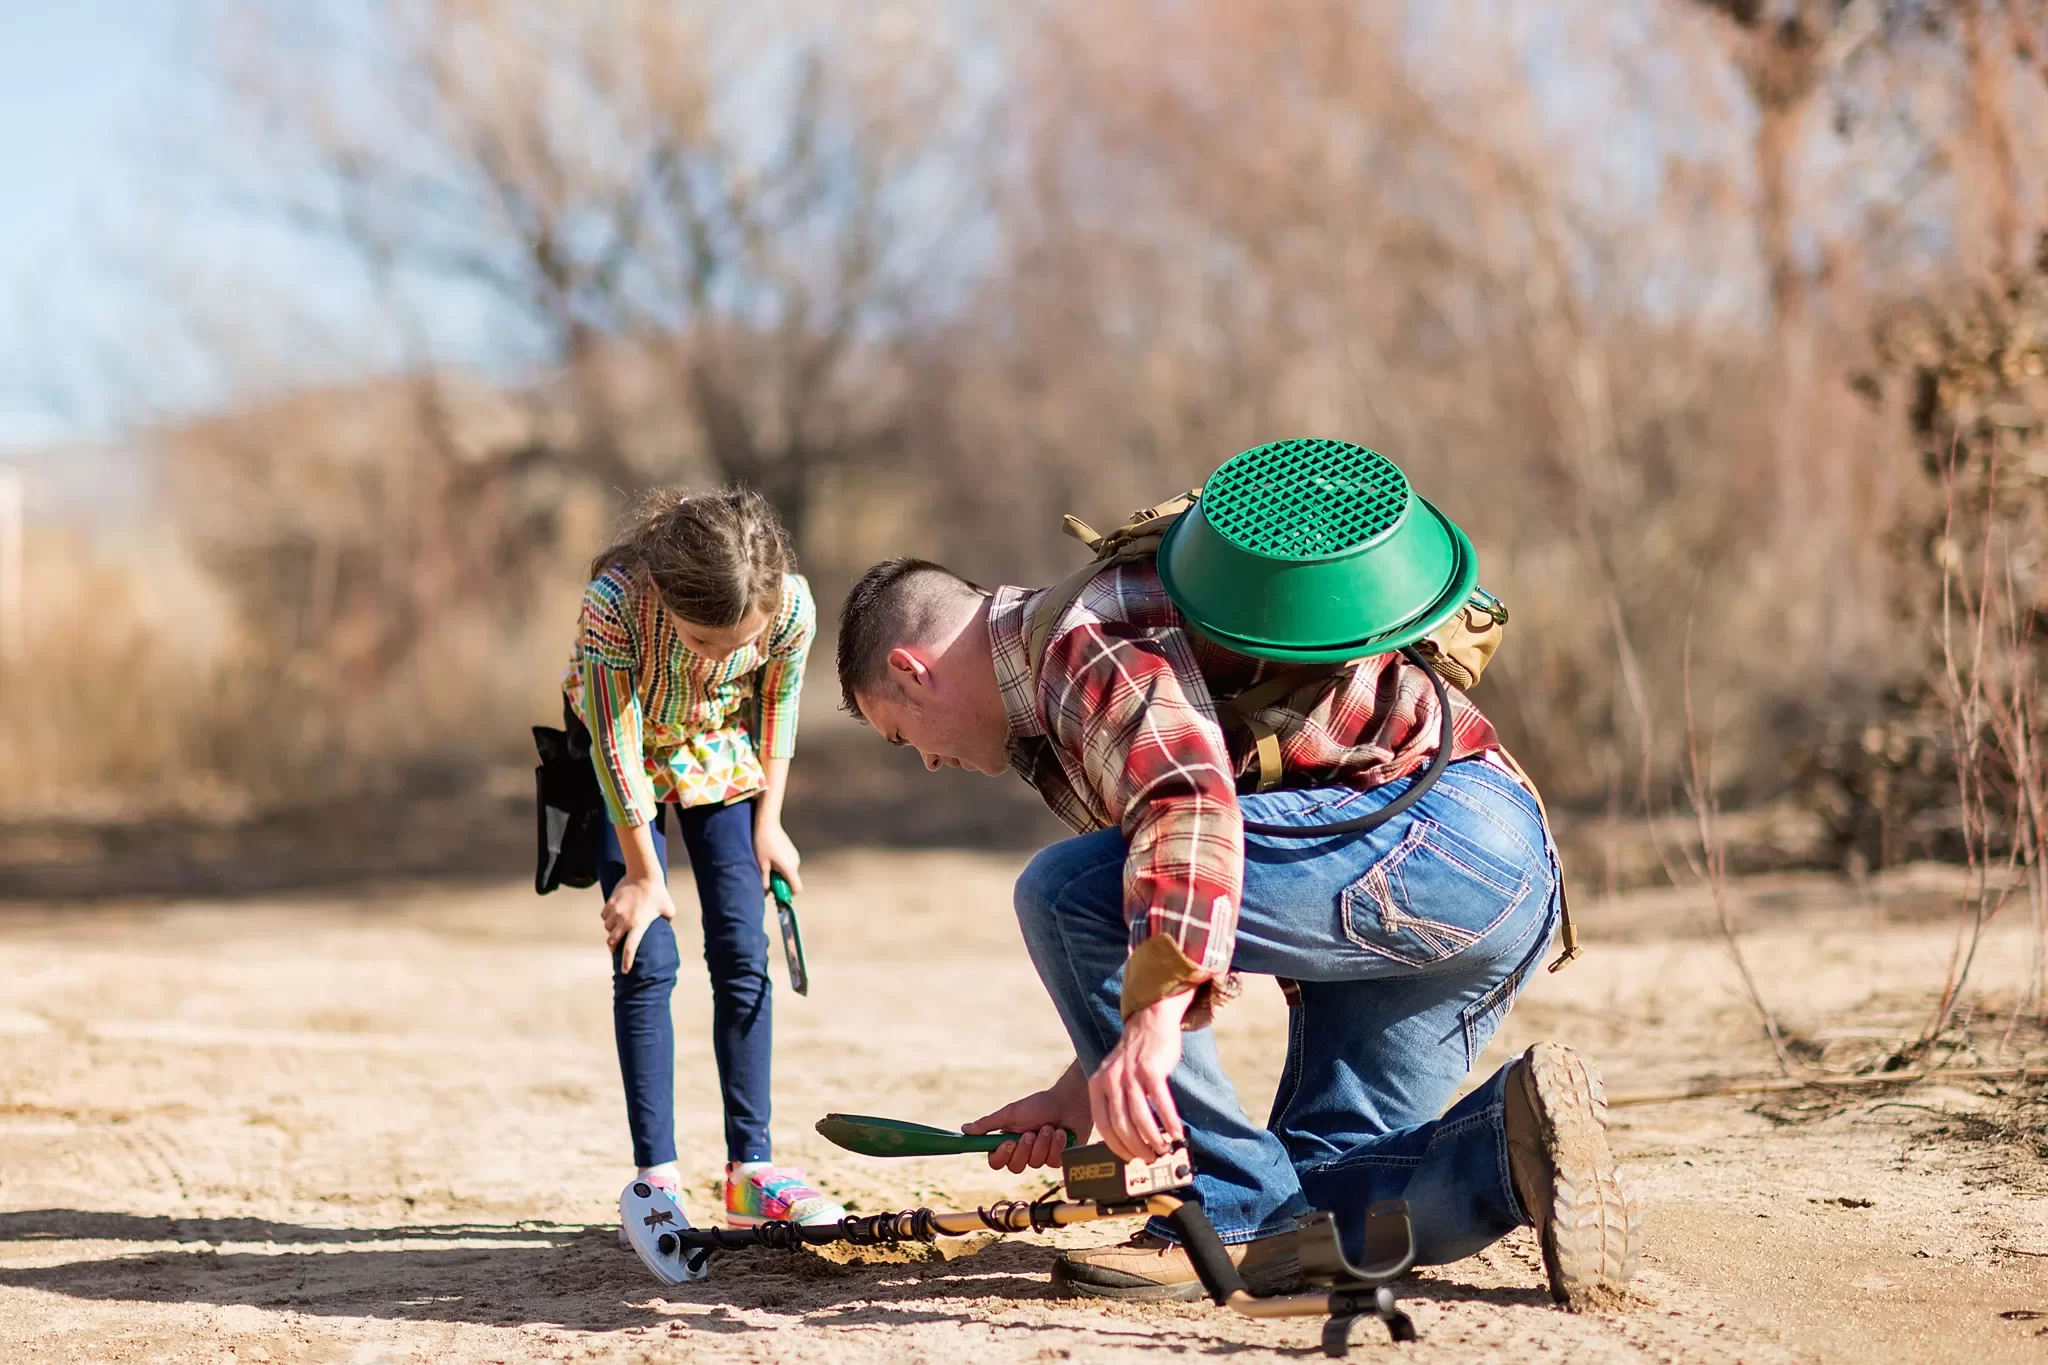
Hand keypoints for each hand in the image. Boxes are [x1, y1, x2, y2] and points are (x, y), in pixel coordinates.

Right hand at [601, 875, 674, 973]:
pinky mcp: (610, 903)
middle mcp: (625, 921)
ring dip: (610, 930)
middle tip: (614, 948)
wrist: (644, 874)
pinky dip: (607, 918)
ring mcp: (616, 912)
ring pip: (607, 928)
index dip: (627, 962)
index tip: (625, 971)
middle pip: (612, 942)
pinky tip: (613, 916)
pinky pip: (604, 916)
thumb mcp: (669, 909)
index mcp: (639, 925)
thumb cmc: (659, 892)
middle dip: (612, 947)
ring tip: (616, 928)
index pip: (631, 949)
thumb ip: (668, 921)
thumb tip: (667, 929)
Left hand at [755, 819, 802, 893]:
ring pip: (789, 873)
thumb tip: (766, 893)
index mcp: (789, 868)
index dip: (787, 894)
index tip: (776, 893)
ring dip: (779, 874)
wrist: (767, 823)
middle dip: (780, 883)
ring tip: (766, 866)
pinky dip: (780, 867)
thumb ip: (765, 881)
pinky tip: (770, 858)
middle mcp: (795, 863)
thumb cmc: (763, 842)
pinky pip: (788, 865)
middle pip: (792, 881)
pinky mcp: (791, 851)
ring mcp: (794, 856)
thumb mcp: (761, 864)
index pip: (796, 889)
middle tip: (766, 878)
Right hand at [963, 1063, 1092, 1173]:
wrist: (1069, 1102)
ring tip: (1049, 1126)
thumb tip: (964, 1129)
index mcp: (1008, 1141)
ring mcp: (1040, 1157)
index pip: (996, 1160)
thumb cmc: (1039, 1105)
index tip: (1008, 1142)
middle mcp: (1023, 1152)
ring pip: (1035, 1163)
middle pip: (1014, 1167)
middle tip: (1032, 1132)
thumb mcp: (1011, 1113)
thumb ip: (989, 1124)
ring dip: (1042, 1142)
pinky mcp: (1057, 1159)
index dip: (1001, 1155)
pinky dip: (1056, 1145)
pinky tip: (1061, 1133)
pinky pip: (1051, 1161)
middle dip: (1025, 1149)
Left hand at [1090, 992, 1190, 1160]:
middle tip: (1149, 1158)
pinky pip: (1160, 1103)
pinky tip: (1176, 1132)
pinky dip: (1169, 1122)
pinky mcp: (1150, 1069)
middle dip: (1136, 1147)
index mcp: (1098, 1085)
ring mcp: (1130, 1074)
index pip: (1103, 1125)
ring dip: (1153, 1138)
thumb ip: (1116, 1102)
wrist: (1150, 1021)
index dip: (1116, 1147)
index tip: (1129, 1160)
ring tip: (1163, 1149)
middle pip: (1121, 1125)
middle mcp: (1110, 1080)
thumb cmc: (1136, 1057)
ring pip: (1140, 1117)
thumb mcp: (1115, 1077)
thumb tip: (1126, 1139)